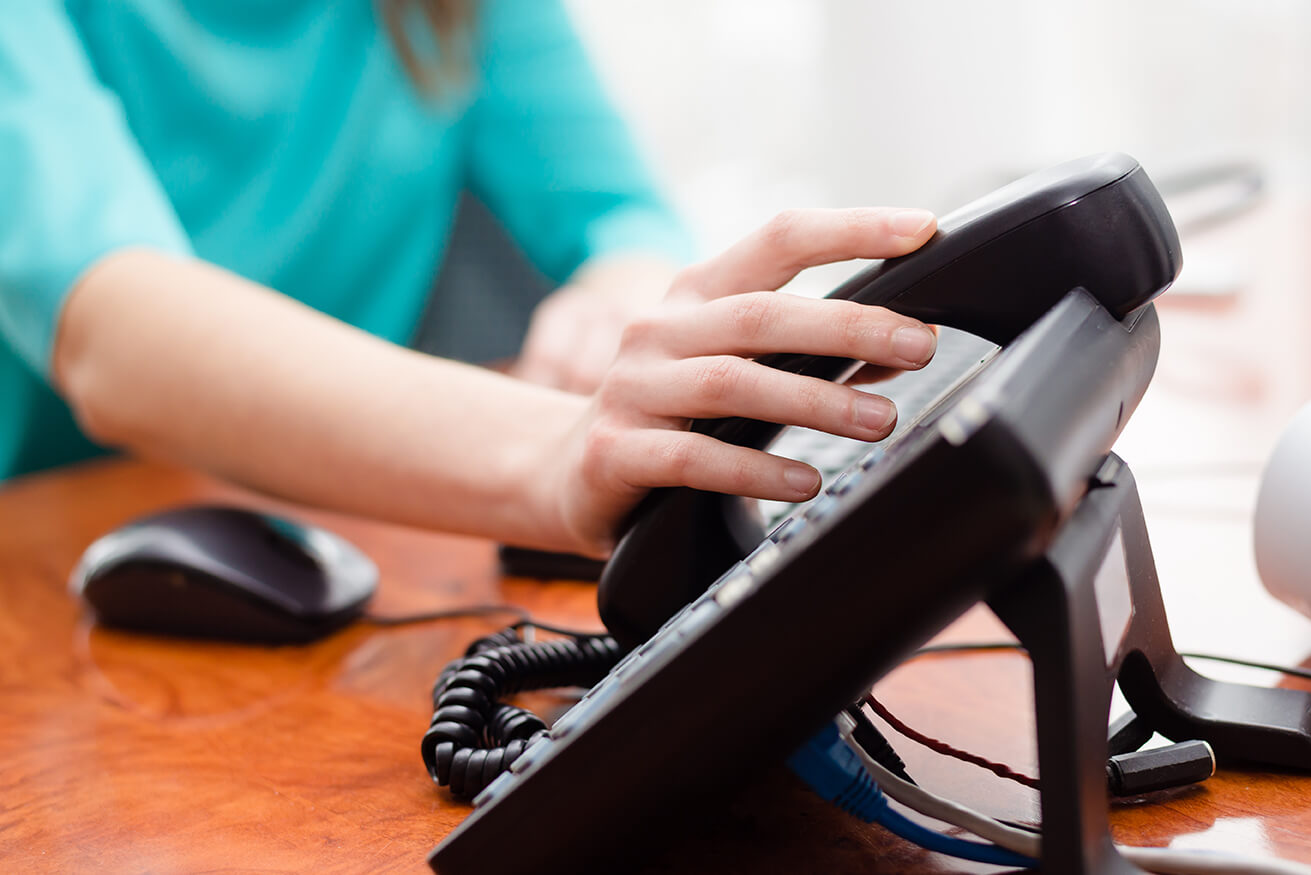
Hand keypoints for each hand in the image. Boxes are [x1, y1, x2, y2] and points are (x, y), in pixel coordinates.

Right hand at [535, 207, 938, 554]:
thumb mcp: (733, 369)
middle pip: (762, 314)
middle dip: (848, 326)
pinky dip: (755, 470)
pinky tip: (804, 481)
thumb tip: (896, 352)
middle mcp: (659, 330)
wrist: (567, 473)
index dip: (850, 229)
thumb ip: (804, 357)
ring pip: (731, 382)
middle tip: (918, 343)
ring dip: (813, 401)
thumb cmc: (670, 414)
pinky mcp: (614, 451)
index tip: (921, 229)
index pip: (777, 240)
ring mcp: (631, 388)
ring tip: (879, 421)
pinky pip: (692, 459)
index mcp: (695, 296)